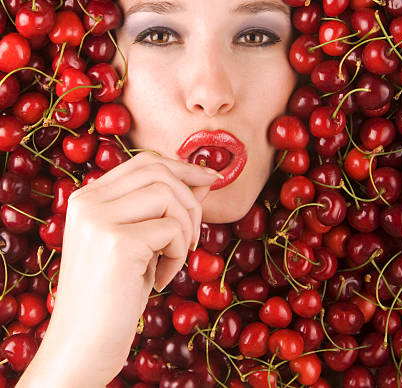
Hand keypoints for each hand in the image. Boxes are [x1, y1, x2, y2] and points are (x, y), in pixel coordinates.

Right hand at [19, 151, 218, 387]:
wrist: (82, 348)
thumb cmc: (113, 296)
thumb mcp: (140, 243)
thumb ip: (164, 208)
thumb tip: (204, 177)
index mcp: (87, 198)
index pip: (144, 162)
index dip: (182, 167)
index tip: (210, 179)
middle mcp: (87, 201)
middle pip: (158, 170)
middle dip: (191, 197)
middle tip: (195, 235)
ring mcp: (99, 219)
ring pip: (168, 194)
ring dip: (186, 227)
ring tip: (175, 258)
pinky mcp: (116, 242)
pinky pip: (172, 229)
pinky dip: (179, 254)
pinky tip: (161, 279)